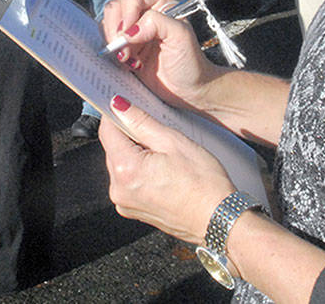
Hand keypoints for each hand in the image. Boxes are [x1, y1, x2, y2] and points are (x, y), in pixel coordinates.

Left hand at [100, 94, 234, 243]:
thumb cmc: (203, 183)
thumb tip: (118, 105)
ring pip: (122, 165)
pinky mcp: (134, 211)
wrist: (218, 220)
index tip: (126, 104)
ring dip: (136, 154)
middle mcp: (118, 189)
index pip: (107, 131)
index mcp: (126, 170)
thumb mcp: (173, 141)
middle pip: (113, 149)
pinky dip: (141, 171)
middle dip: (130, 136)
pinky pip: (130, 182)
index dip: (115, 114)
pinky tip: (163, 171)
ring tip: (166, 155)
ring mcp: (125, 203)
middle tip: (157, 132)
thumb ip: (141, 121)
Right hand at [103, 0, 219, 112]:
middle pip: (115, 8)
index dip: (127, 9)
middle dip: (117, 29)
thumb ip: (156, 23)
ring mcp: (133, 33)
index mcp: (160, 5)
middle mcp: (144, 15)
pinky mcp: (126, 50)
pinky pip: (107, 44)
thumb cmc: (190, 62)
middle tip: (127, 49)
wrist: (189, 90)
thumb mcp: (180, 36)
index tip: (130, 31)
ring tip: (129, 59)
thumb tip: (129, 31)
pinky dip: (113, 54)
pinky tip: (128, 63)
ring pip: (108, 25)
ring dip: (114, 43)